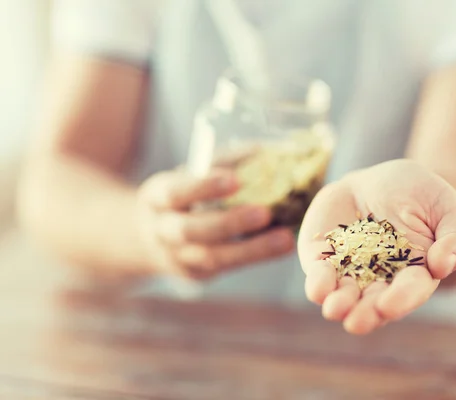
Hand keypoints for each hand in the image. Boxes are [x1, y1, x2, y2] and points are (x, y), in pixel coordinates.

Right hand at [136, 168, 294, 279]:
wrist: (148, 237)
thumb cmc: (184, 196)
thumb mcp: (191, 174)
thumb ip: (223, 163)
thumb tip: (266, 151)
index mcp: (157, 198)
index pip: (175, 192)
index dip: (203, 187)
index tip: (235, 180)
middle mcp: (163, 231)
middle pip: (191, 230)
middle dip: (229, 223)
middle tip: (264, 213)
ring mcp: (178, 257)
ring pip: (213, 258)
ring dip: (252, 250)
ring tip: (285, 239)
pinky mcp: (196, 275)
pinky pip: (226, 268)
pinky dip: (254, 258)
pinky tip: (280, 248)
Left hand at [298, 160, 455, 334]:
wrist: (377, 178)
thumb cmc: (419, 194)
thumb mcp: (447, 207)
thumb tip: (442, 266)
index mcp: (415, 274)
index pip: (410, 291)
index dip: (400, 300)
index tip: (388, 305)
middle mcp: (381, 280)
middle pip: (373, 302)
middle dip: (365, 314)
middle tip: (356, 322)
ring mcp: (350, 271)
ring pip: (344, 295)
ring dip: (339, 304)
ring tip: (334, 309)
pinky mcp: (323, 259)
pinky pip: (319, 275)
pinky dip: (318, 283)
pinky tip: (318, 288)